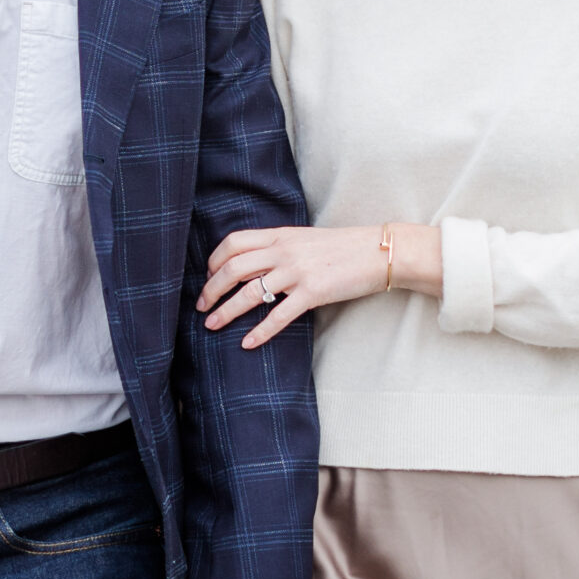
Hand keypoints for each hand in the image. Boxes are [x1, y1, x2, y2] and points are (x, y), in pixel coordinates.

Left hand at [200, 224, 422, 347]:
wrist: (377, 252)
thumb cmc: (342, 247)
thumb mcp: (304, 239)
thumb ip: (279, 247)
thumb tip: (253, 263)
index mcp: (279, 235)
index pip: (233, 243)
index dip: (214, 261)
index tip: (207, 277)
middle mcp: (283, 251)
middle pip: (232, 268)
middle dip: (211, 289)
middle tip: (201, 306)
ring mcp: (297, 272)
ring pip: (248, 293)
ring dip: (225, 311)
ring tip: (211, 325)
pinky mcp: (312, 293)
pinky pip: (278, 316)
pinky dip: (259, 332)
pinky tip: (247, 343)